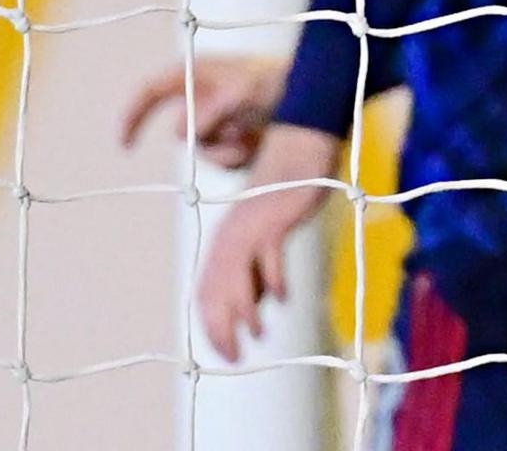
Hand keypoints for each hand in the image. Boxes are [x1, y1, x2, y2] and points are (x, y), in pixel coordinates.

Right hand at [122, 52, 287, 171]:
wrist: (320, 96)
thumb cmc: (282, 80)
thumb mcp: (247, 89)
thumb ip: (214, 108)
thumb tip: (186, 133)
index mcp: (199, 73)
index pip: (151, 91)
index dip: (131, 116)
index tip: (124, 146)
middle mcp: (204, 97)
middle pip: (182, 133)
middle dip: (208, 141)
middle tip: (239, 133)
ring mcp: (219, 120)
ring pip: (203, 152)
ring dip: (228, 152)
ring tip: (257, 136)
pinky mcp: (234, 139)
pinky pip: (223, 162)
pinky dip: (240, 158)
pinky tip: (262, 144)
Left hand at [192, 123, 342, 362]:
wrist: (298, 150)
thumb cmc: (284, 197)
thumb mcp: (266, 240)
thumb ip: (257, 271)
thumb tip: (254, 308)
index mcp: (224, 245)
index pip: (207, 294)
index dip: (213, 326)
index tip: (226, 352)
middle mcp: (229, 239)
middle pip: (216, 290)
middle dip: (221, 328)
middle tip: (235, 356)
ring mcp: (250, 228)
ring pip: (238, 276)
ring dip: (245, 310)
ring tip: (257, 333)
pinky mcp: (274, 219)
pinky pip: (269, 254)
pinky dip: (274, 278)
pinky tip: (283, 298)